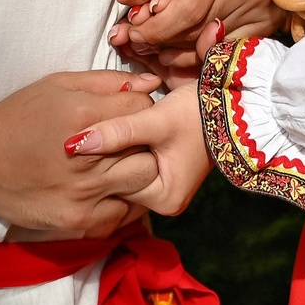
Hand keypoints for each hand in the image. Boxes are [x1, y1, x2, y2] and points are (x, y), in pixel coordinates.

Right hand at [0, 71, 163, 238]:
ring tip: (120, 165)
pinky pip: (124, 213)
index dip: (141, 108)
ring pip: (144, 180)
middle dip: (145, 140)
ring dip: (138, 170)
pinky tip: (109, 189)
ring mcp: (84, 192)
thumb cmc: (20, 115)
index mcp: (81, 114)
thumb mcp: (59, 85)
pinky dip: (123, 200)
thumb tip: (151, 83)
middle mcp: (86, 156)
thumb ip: (108, 82)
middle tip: (130, 140)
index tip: (129, 113)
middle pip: (149, 146)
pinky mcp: (79, 220)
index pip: (143, 108)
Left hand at [69, 80, 210, 216]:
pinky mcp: (167, 174)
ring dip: (116, 152)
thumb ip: (117, 131)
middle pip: (121, 180)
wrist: (228, 103)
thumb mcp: (154, 120)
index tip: (82, 135)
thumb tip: (77, 144)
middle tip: (86, 131)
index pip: (115, 183)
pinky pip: (137, 165)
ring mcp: (167, 188)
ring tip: (101, 129)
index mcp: (165, 197)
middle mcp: (167, 200)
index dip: (100, 158)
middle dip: (107, 157)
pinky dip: (127, 150)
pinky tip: (117, 132)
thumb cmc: (195, 113)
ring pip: (126, 171)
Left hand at [111, 0, 278, 72]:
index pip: (187, 10)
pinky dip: (199, 54)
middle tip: (140, 42)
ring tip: (158, 46)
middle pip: (196, 30)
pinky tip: (182, 50)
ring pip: (209, 44)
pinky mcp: (267, 23)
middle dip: (162, 40)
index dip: (158, 28)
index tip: (134, 34)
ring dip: (177, 51)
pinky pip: (226, 51)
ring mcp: (260, 5)